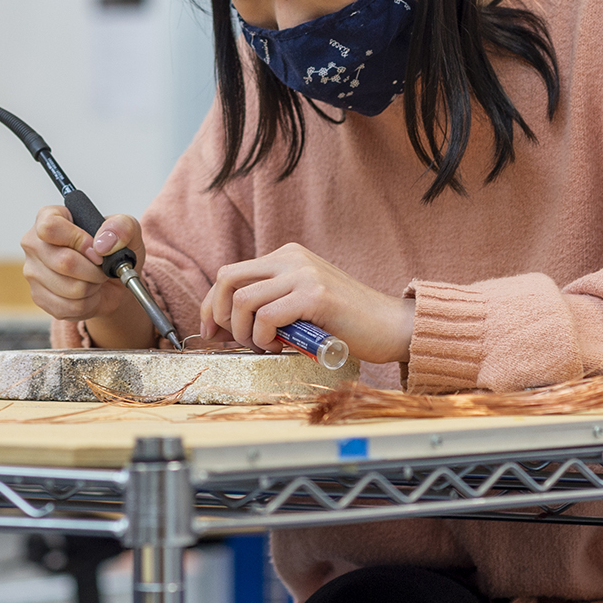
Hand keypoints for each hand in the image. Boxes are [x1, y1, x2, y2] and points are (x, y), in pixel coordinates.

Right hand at [20, 206, 154, 347]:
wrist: (111, 280)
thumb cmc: (112, 250)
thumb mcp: (127, 230)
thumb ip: (121, 226)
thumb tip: (103, 242)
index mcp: (48, 217)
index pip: (51, 227)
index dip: (78, 240)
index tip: (97, 251)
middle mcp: (34, 244)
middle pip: (63, 262)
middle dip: (93, 270)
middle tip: (102, 268)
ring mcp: (33, 272)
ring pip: (69, 288)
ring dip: (92, 287)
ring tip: (95, 279)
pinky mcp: (39, 297)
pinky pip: (68, 307)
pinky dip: (88, 303)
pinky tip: (89, 293)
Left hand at [202, 243, 413, 364]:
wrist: (391, 326)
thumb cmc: (345, 323)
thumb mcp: (300, 304)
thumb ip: (270, 304)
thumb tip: (225, 326)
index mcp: (286, 257)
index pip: (230, 274)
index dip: (212, 304)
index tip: (211, 331)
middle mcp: (291, 258)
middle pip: (227, 279)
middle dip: (221, 315)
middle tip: (234, 340)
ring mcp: (304, 274)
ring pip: (243, 299)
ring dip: (244, 332)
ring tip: (264, 344)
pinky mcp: (316, 295)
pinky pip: (267, 316)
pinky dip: (264, 337)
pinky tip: (280, 345)